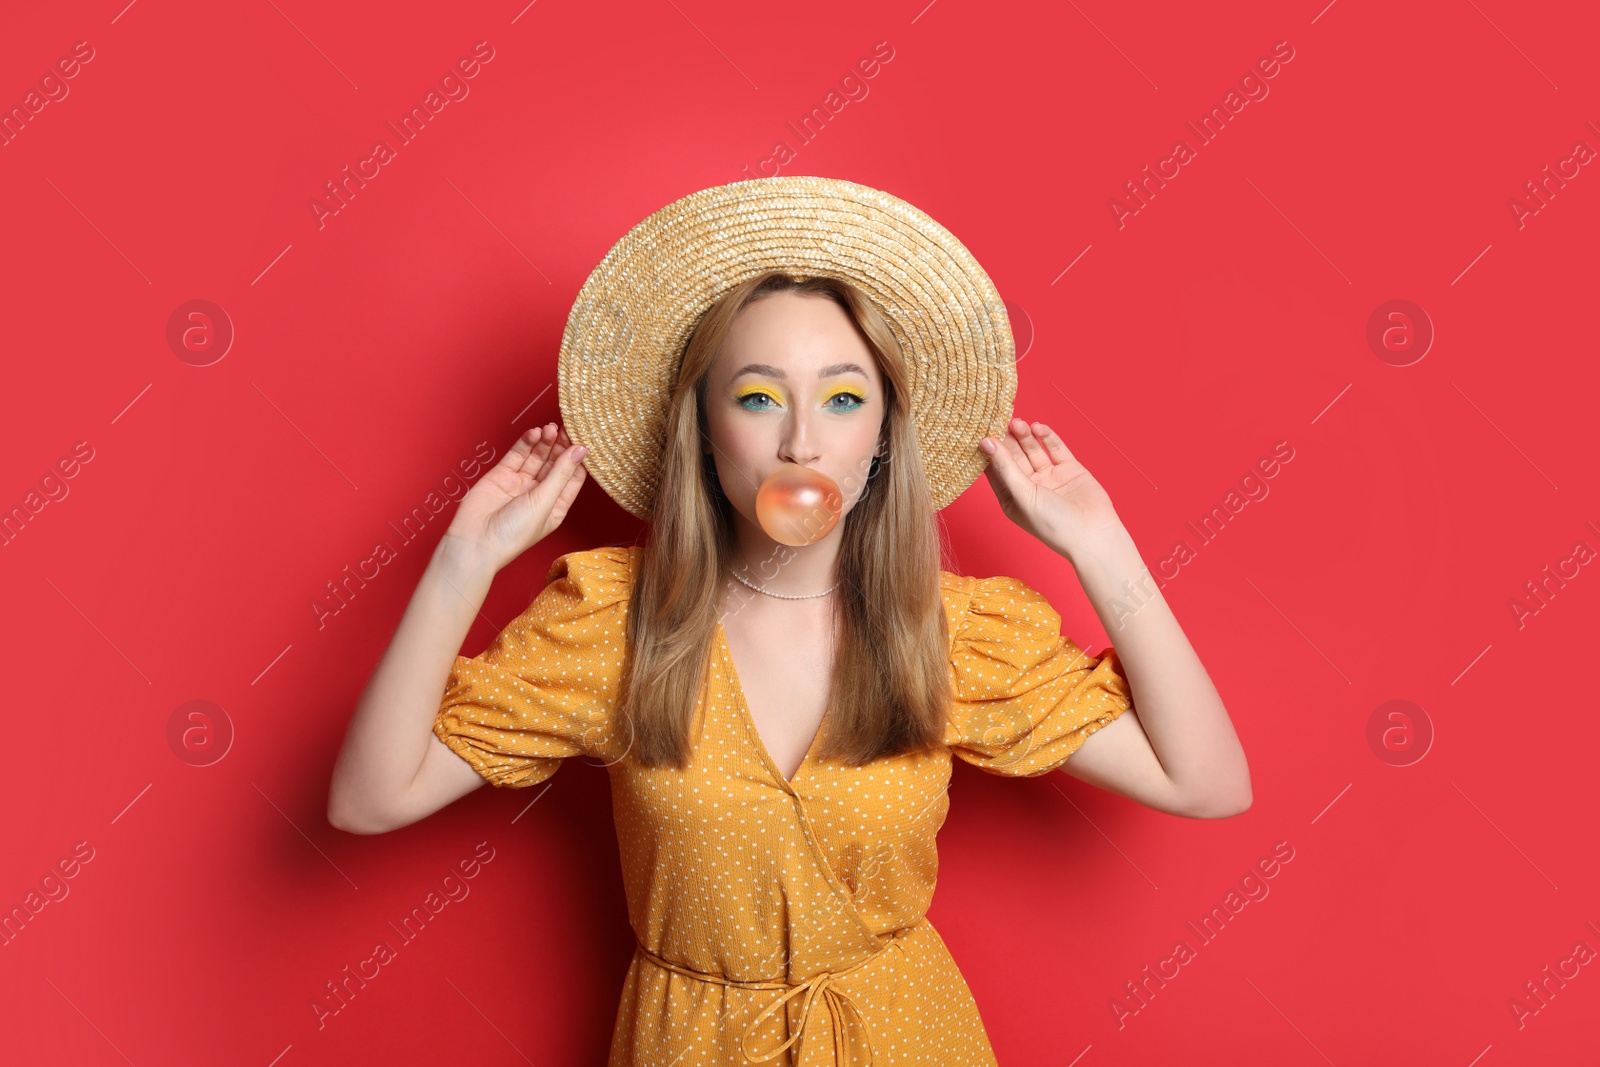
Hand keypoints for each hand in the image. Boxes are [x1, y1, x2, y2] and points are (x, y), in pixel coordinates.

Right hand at [442, 423, 588, 571]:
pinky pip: (517, 455)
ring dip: (545, 442)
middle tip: (567, 428)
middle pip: (555, 464)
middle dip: (562, 446)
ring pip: (537, 457)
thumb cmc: (512, 534)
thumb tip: (580, 451)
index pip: (572, 478)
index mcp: (555, 507)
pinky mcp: (501, 475)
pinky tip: (535, 433)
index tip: (585, 440)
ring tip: (550, 428)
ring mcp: (519, 484)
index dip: (578, 459)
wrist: (475, 541)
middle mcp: (539, 494)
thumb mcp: (544, 502)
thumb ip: (561, 474)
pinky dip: (526, 443)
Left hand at [979, 418, 1120, 554]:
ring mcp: (1050, 476)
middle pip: (1014, 456)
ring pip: (1033, 450)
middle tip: (1001, 421)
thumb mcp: (1023, 495)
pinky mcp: (1069, 468)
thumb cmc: (1053, 524)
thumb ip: (1005, 467)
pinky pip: (1055, 448)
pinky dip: (1047, 436)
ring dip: (1025, 436)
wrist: (1093, 534)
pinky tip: (1037, 427)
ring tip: (1018, 423)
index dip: (989, 451)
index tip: (980, 431)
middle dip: (1007, 439)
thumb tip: (986, 443)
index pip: (995, 470)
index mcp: (1012, 498)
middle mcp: (1029, 487)